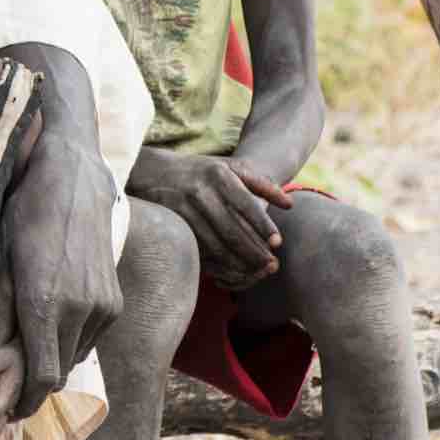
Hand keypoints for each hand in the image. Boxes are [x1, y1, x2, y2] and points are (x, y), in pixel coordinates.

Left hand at [2, 133, 122, 419]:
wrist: (71, 182)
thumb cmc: (23, 218)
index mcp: (45, 302)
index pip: (42, 377)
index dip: (24, 400)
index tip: (7, 409)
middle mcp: (81, 309)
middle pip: (59, 373)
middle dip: (34, 386)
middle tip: (9, 386)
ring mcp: (104, 305)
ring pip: (76, 356)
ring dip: (53, 361)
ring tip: (29, 348)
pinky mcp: (116, 301)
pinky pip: (91, 338)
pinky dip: (71, 341)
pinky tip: (54, 322)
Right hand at [133, 148, 288, 289]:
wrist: (150, 170)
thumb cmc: (199, 171)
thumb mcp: (230, 168)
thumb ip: (261, 184)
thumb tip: (289, 205)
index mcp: (218, 175)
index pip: (246, 204)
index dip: (263, 225)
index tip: (277, 243)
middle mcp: (200, 192)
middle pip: (231, 229)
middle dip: (254, 251)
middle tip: (271, 266)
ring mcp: (183, 209)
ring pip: (214, 243)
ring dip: (237, 261)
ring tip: (255, 271)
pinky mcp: (172, 224)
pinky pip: (198, 247)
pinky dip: (216, 261)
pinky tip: (230, 268)